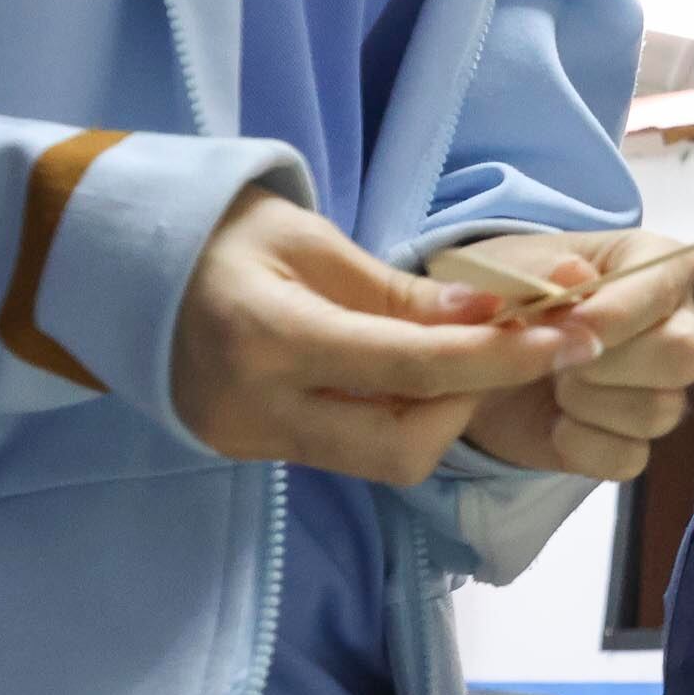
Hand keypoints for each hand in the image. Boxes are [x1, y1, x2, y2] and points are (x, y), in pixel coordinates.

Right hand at [169, 189, 606, 486]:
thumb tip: (498, 319)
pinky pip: (349, 450)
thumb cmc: (224, 235)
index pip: (413, 368)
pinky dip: (400, 416)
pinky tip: (421, 374)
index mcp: (269, 338)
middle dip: (474, 404)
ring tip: (471, 356)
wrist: (121, 264)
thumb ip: (406, 294)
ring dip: (443, 413)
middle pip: (402, 449)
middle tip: (516, 351)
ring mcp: (248, 440)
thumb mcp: (317, 243)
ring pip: (381, 459)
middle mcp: (256, 408)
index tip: (572, 337)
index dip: (503, 359)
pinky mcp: (252, 451)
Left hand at [450, 232, 693, 480]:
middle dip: (611, 362)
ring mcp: (665, 389)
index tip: (572, 324)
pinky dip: (579, 445)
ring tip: (551, 381)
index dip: (623, 310)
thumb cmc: (510, 294)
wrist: (481, 356)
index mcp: (658, 266)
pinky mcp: (638, 441)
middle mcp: (679, 326)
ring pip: (660, 410)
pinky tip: (555, 420)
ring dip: (586, 401)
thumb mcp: (507, 267)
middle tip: (557, 356)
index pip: (671, 281)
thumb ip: (535, 267)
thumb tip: (573, 274)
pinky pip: (629, 456)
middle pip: (685, 354)